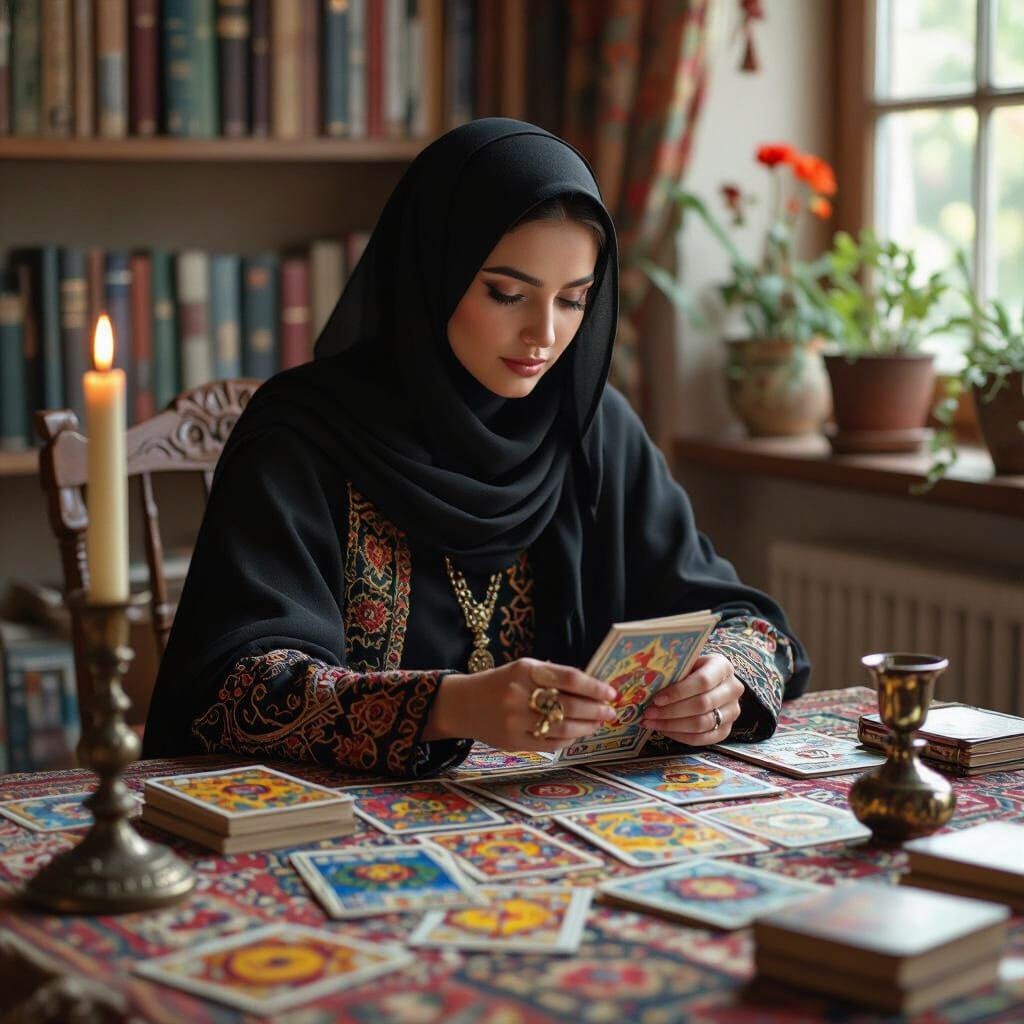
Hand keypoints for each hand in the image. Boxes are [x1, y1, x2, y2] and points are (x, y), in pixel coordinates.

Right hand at [424, 658, 617, 752]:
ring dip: (586, 727)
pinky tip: (577, 734)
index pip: (569, 678)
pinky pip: (550, 744)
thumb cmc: (500, 684)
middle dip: (595, 710)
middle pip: (569, 705)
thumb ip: (553, 676)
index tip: (610, 692)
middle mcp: (519, 694)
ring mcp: (515, 720)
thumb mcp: (522, 669)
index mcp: (525, 670)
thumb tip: (592, 689)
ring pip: (562, 728)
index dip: (594, 687)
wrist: (462, 704)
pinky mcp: (513, 741)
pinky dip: (568, 740)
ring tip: (598, 723)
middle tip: (610, 711)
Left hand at [641, 653, 742, 745]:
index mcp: (722, 667)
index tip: (657, 699)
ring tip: (651, 722)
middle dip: (671, 711)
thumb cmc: (692, 670)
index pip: (703, 681)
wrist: (712, 682)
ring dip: (672, 725)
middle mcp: (733, 689)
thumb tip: (647, 684)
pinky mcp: (726, 730)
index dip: (678, 692)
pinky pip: (703, 738)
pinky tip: (664, 730)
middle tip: (649, 713)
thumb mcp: (686, 663)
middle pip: (702, 704)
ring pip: (702, 724)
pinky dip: (680, 736)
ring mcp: (732, 712)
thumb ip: (674, 671)